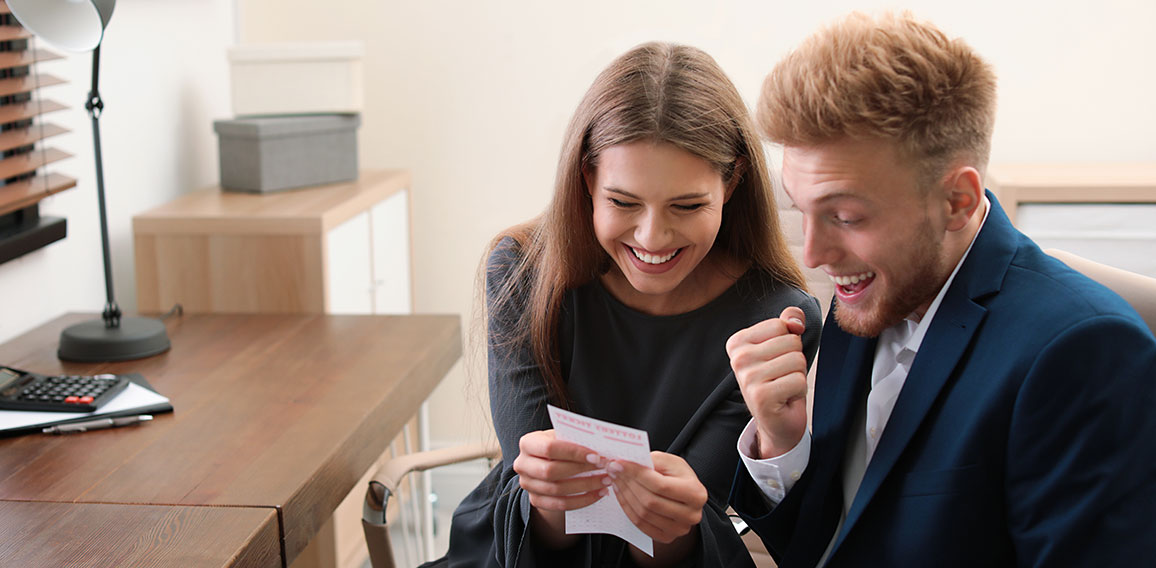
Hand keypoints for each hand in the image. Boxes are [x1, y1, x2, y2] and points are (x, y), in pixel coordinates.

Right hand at [513, 429, 608, 511]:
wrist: (547, 462)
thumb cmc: (559, 445)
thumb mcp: (563, 437)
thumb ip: (576, 440)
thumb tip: (602, 447)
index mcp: (527, 443)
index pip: (549, 448)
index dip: (574, 453)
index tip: (597, 456)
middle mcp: (522, 464)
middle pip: (551, 471)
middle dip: (581, 470)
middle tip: (605, 468)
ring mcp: (527, 484)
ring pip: (557, 490)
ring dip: (586, 486)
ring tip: (606, 480)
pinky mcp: (535, 500)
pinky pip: (560, 505)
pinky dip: (582, 500)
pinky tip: (598, 493)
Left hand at [606, 452, 706, 544]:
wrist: (682, 496)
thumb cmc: (676, 475)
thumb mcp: (669, 461)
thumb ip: (651, 461)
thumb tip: (625, 464)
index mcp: (696, 493)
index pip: (660, 485)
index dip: (636, 474)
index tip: (619, 463)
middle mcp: (691, 515)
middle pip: (650, 501)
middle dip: (628, 484)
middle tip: (613, 471)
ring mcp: (679, 529)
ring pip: (643, 513)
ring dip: (625, 495)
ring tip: (616, 480)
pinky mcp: (667, 537)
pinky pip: (640, 524)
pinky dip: (627, 508)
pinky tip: (621, 494)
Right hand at [726, 306, 808, 457]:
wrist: (777, 421)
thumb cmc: (780, 380)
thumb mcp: (784, 346)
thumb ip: (789, 322)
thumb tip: (795, 321)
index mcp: (738, 342)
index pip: (780, 325)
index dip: (788, 342)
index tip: (776, 361)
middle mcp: (738, 359)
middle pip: (791, 341)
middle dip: (795, 360)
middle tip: (781, 377)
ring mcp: (747, 378)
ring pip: (797, 360)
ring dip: (798, 376)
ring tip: (783, 386)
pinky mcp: (761, 397)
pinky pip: (799, 380)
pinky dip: (799, 391)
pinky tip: (785, 399)